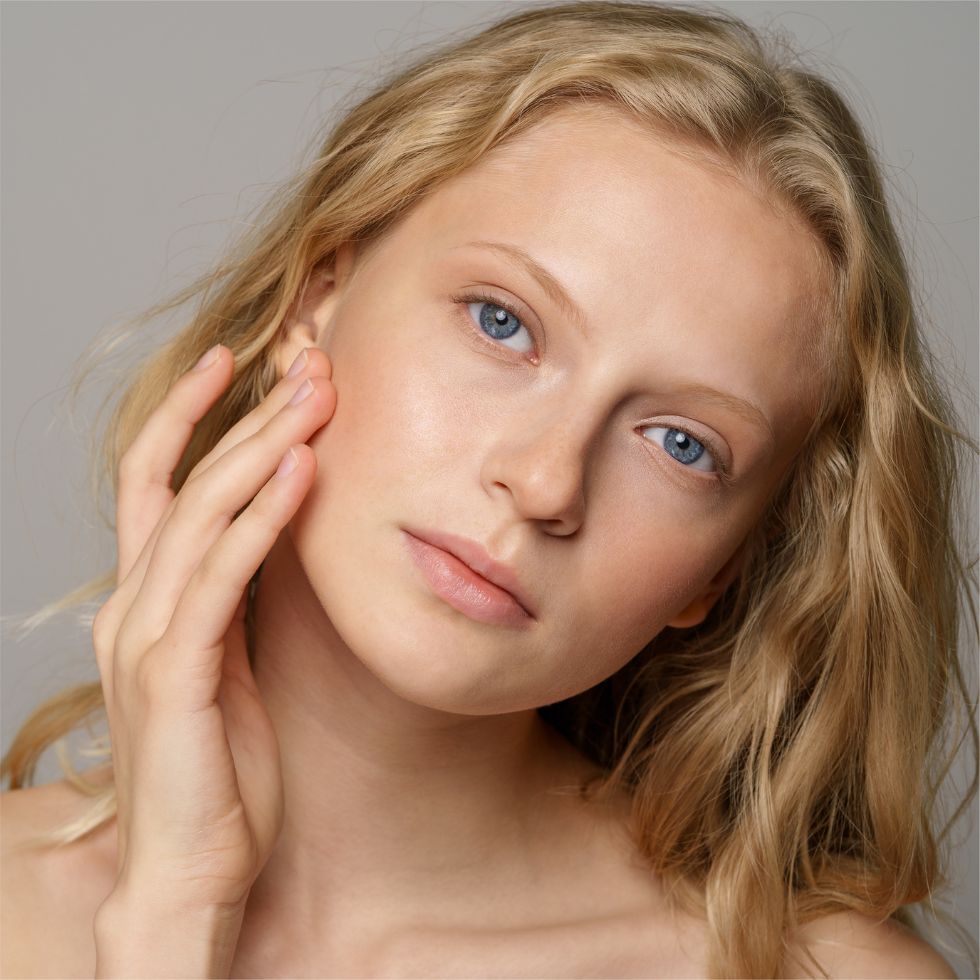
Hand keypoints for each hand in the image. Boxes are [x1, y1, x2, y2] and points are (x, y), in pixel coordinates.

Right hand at [92, 344, 334, 913]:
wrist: (190, 873)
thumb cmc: (217, 775)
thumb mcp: (226, 670)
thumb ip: (231, 605)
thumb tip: (269, 541)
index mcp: (144, 603)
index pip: (157, 485)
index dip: (189, 419)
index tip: (238, 365)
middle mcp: (132, 607)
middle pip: (185, 482)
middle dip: (248, 417)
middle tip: (308, 364)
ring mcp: (146, 638)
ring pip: (201, 514)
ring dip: (262, 448)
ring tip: (315, 398)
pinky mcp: (174, 674)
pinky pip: (222, 577)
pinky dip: (262, 519)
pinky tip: (302, 472)